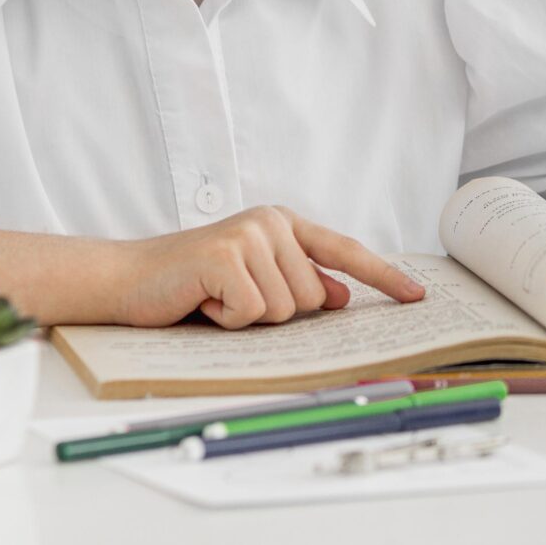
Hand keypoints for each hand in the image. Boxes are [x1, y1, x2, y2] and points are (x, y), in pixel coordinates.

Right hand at [108, 207, 426, 328]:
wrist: (128, 280)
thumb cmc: (191, 285)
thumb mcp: (253, 282)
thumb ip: (297, 283)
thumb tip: (340, 296)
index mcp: (282, 225)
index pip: (345, 251)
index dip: (383, 277)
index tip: (417, 297)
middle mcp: (271, 223)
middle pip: (314, 297)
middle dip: (275, 313)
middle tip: (232, 300)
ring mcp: (248, 236)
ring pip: (286, 309)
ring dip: (248, 319)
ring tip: (215, 299)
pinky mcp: (225, 256)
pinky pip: (253, 313)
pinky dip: (227, 321)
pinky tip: (203, 303)